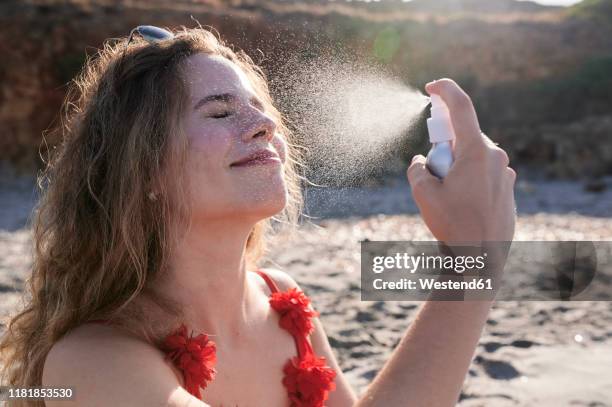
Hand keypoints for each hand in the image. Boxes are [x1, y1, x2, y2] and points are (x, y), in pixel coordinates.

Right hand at [407, 78, 515, 243]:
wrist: (482, 260)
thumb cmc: (453, 225)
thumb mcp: (424, 194)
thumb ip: (417, 169)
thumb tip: (421, 161)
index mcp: (476, 152)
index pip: (462, 107)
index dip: (445, 90)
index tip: (432, 86)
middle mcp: (496, 157)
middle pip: (463, 138)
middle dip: (444, 148)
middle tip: (432, 172)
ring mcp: (505, 174)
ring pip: (473, 158)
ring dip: (455, 167)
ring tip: (447, 198)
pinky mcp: (508, 189)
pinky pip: (483, 174)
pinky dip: (468, 181)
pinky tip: (462, 206)